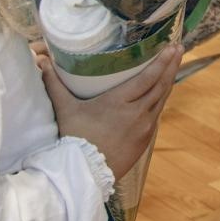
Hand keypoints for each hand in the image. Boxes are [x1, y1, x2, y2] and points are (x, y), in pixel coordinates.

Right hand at [39, 42, 183, 179]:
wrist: (84, 174)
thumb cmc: (74, 139)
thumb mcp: (65, 109)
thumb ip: (55, 83)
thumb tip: (41, 61)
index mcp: (120, 102)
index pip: (148, 78)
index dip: (162, 61)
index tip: (172, 47)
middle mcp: (137, 113)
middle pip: (160, 85)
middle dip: (171, 65)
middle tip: (179, 48)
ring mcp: (144, 128)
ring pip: (161, 99)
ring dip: (169, 81)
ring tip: (174, 64)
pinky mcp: (145, 140)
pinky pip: (156, 115)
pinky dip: (161, 100)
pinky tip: (162, 92)